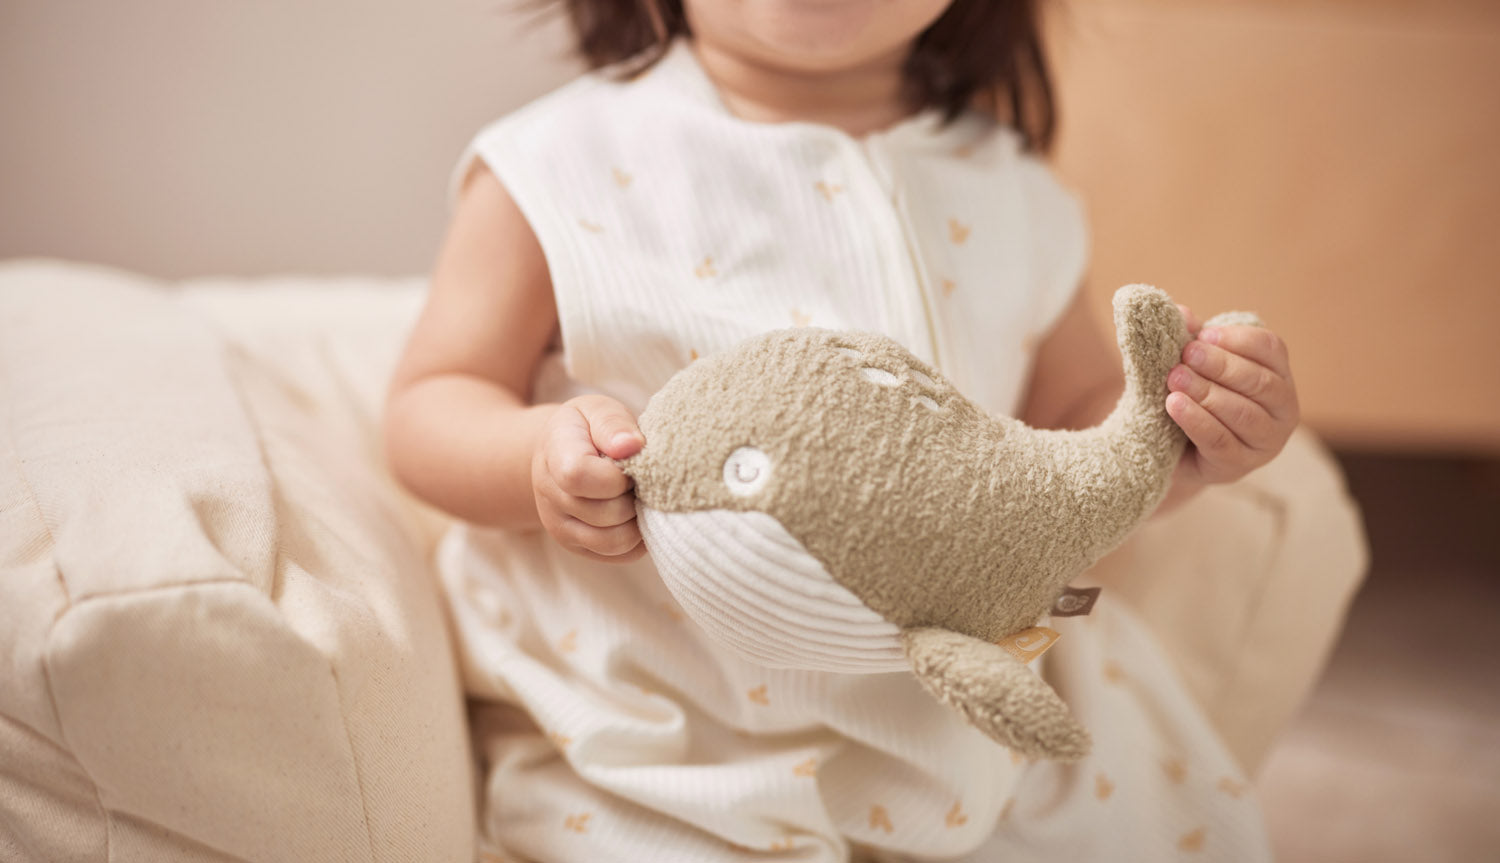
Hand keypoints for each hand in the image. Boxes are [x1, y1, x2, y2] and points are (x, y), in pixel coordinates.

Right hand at [532, 395, 646, 561]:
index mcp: (553, 456)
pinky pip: (620, 555)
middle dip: (634, 495)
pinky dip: (638, 538)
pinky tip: (634, 512)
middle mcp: (549, 497)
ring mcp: (560, 527)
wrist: (559, 454)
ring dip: (638, 519)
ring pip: (615, 541)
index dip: (617, 474)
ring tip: (636, 494)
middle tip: (638, 477)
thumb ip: (613, 423)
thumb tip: (631, 447)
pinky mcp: (577, 547)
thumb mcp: (597, 409)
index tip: (629, 460)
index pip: (579, 477)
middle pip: (606, 513)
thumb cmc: (586, 429)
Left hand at [1164, 306, 1299, 486]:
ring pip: (1242, 413)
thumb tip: (1180, 313)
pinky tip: (1174, 405)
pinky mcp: (1240, 465)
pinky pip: (1220, 440)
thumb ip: (1190, 339)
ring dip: (1207, 392)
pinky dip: (1196, 420)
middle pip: (1259, 381)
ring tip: (1175, 379)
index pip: (1271, 348)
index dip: (1238, 339)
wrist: (1174, 451)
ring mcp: (1266, 440)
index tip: (1204, 334)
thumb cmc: (1193, 396)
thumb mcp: (1193, 364)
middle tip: (1186, 355)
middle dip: (1220, 365)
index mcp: (1278, 374)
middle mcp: (1283, 408)